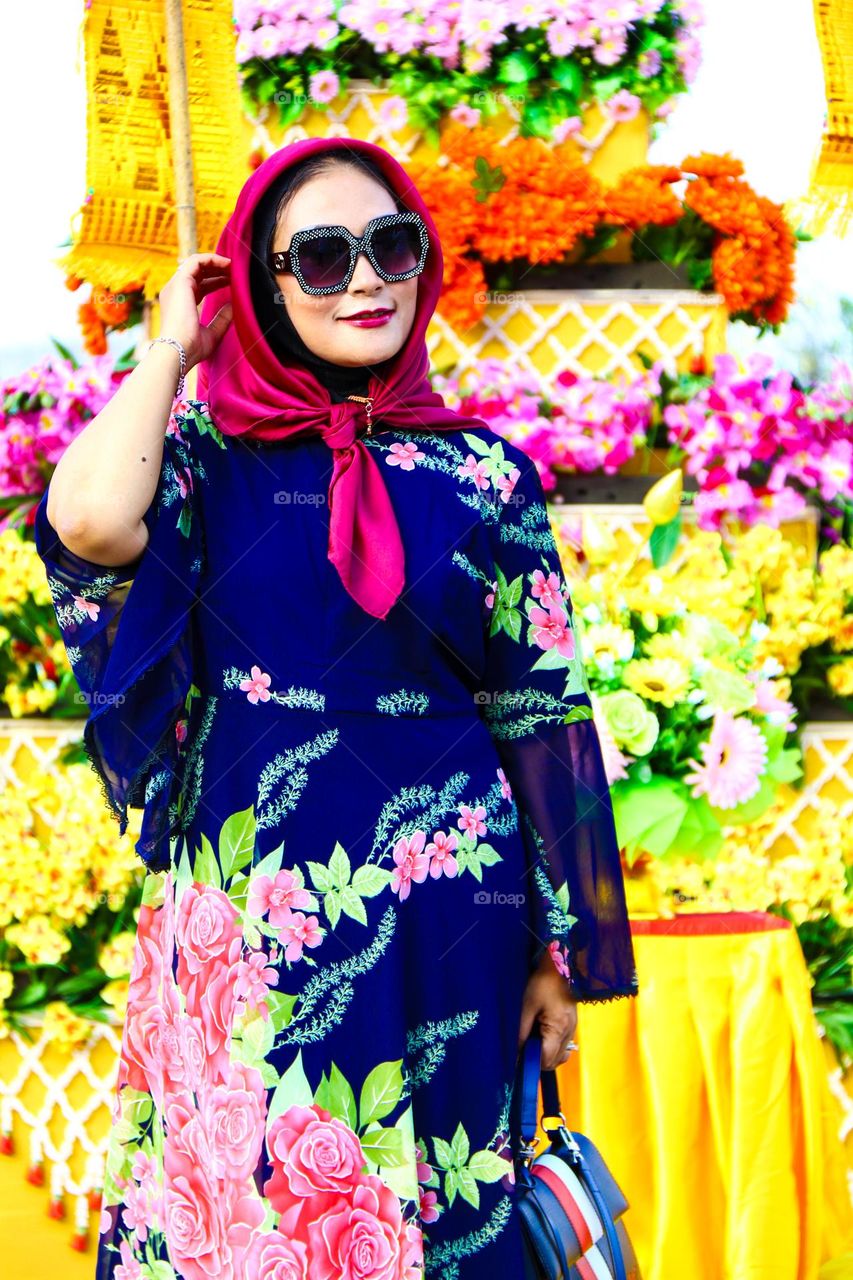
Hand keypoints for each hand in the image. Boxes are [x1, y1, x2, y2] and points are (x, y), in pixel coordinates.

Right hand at [158, 252, 232, 369]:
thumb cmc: (192, 348)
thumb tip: (233, 305)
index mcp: (181, 304)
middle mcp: (176, 292)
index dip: (216, 281)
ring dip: (216, 262)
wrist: (179, 350)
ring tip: (233, 265)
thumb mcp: (212, 333)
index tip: (232, 281)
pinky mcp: (180, 282)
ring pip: (196, 264)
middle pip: (198, 273)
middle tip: (235, 272)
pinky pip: (196, 261)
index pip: (199, 285)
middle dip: (217, 269)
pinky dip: (212, 259)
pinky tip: (226, 263)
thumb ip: (222, 319)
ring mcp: (176, 286)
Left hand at [518, 949, 577, 1070]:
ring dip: (545, 1054)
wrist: (559, 966)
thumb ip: (521, 1032)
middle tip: (523, 1045)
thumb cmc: (542, 983)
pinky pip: (563, 1046)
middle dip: (537, 1059)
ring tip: (532, 1039)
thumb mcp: (527, 1006)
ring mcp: (573, 1030)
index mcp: (558, 1029)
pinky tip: (541, 1035)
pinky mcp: (572, 1026)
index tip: (518, 1054)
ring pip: (559, 1056)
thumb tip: (515, 1052)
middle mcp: (569, 1033)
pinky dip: (552, 1047)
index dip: (530, 1061)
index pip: (545, 1060)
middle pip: (553, 1062)